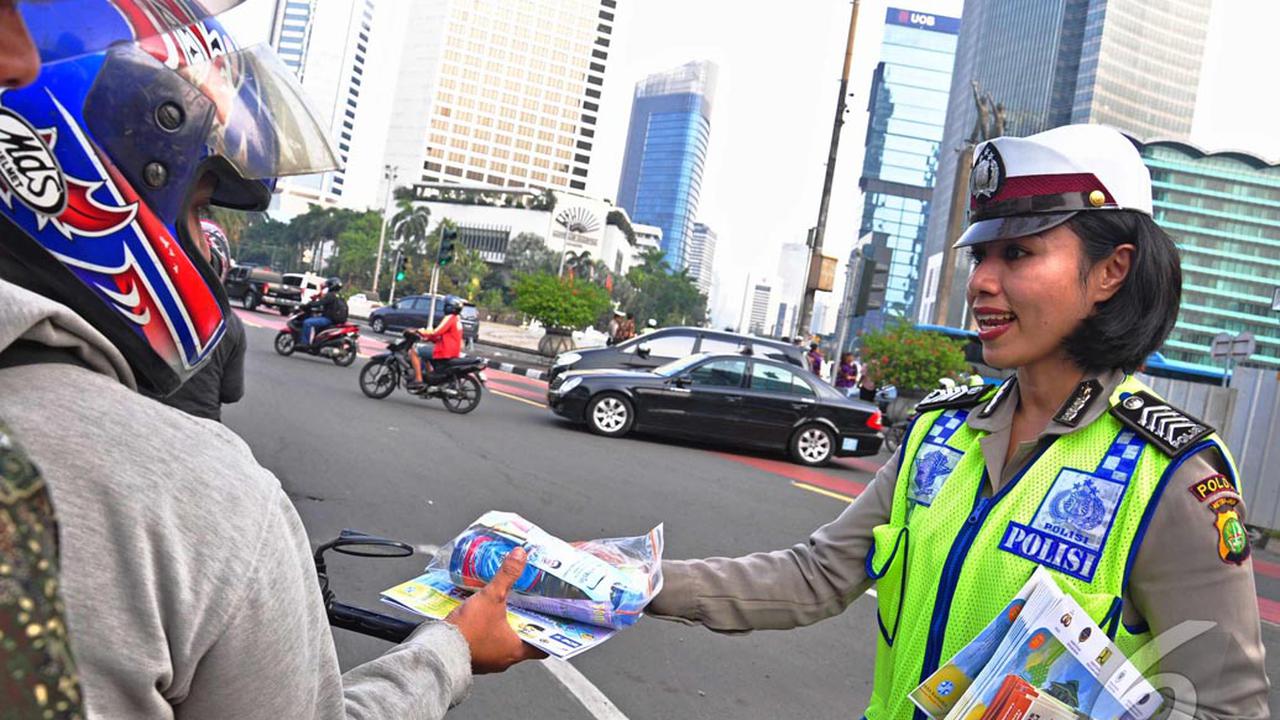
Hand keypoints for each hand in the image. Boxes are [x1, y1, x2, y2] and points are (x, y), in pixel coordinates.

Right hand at [445, 547, 546, 672]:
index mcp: (516, 650)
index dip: (549, 633)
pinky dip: (485, 633)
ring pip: (502, 644)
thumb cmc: (468, 631)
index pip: (543, 646)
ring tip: (503, 608)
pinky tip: (481, 617)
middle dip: (523, 623)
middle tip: (527, 607)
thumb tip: (520, 555)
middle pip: (522, 642)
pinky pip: (484, 645)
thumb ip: (506, 575)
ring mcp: (488, 662)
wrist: (438, 650)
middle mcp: (504, 660)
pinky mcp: (472, 659)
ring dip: (502, 628)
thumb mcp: (491, 598)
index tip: (553, 620)